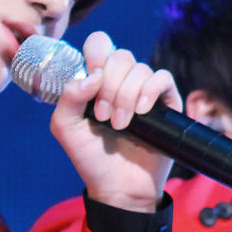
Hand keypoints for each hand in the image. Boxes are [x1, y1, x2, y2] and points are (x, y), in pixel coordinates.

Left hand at [49, 31, 179, 212]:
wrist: (118, 187)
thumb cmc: (91, 158)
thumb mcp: (66, 128)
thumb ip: (67, 97)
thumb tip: (92, 76)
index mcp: (96, 79)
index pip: (99, 43)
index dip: (96, 55)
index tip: (92, 84)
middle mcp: (121, 80)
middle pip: (120, 56)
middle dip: (109, 86)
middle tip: (103, 117)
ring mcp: (144, 91)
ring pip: (140, 69)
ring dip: (126, 96)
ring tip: (120, 125)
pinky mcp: (166, 103)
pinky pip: (163, 78)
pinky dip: (150, 91)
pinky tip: (141, 111)